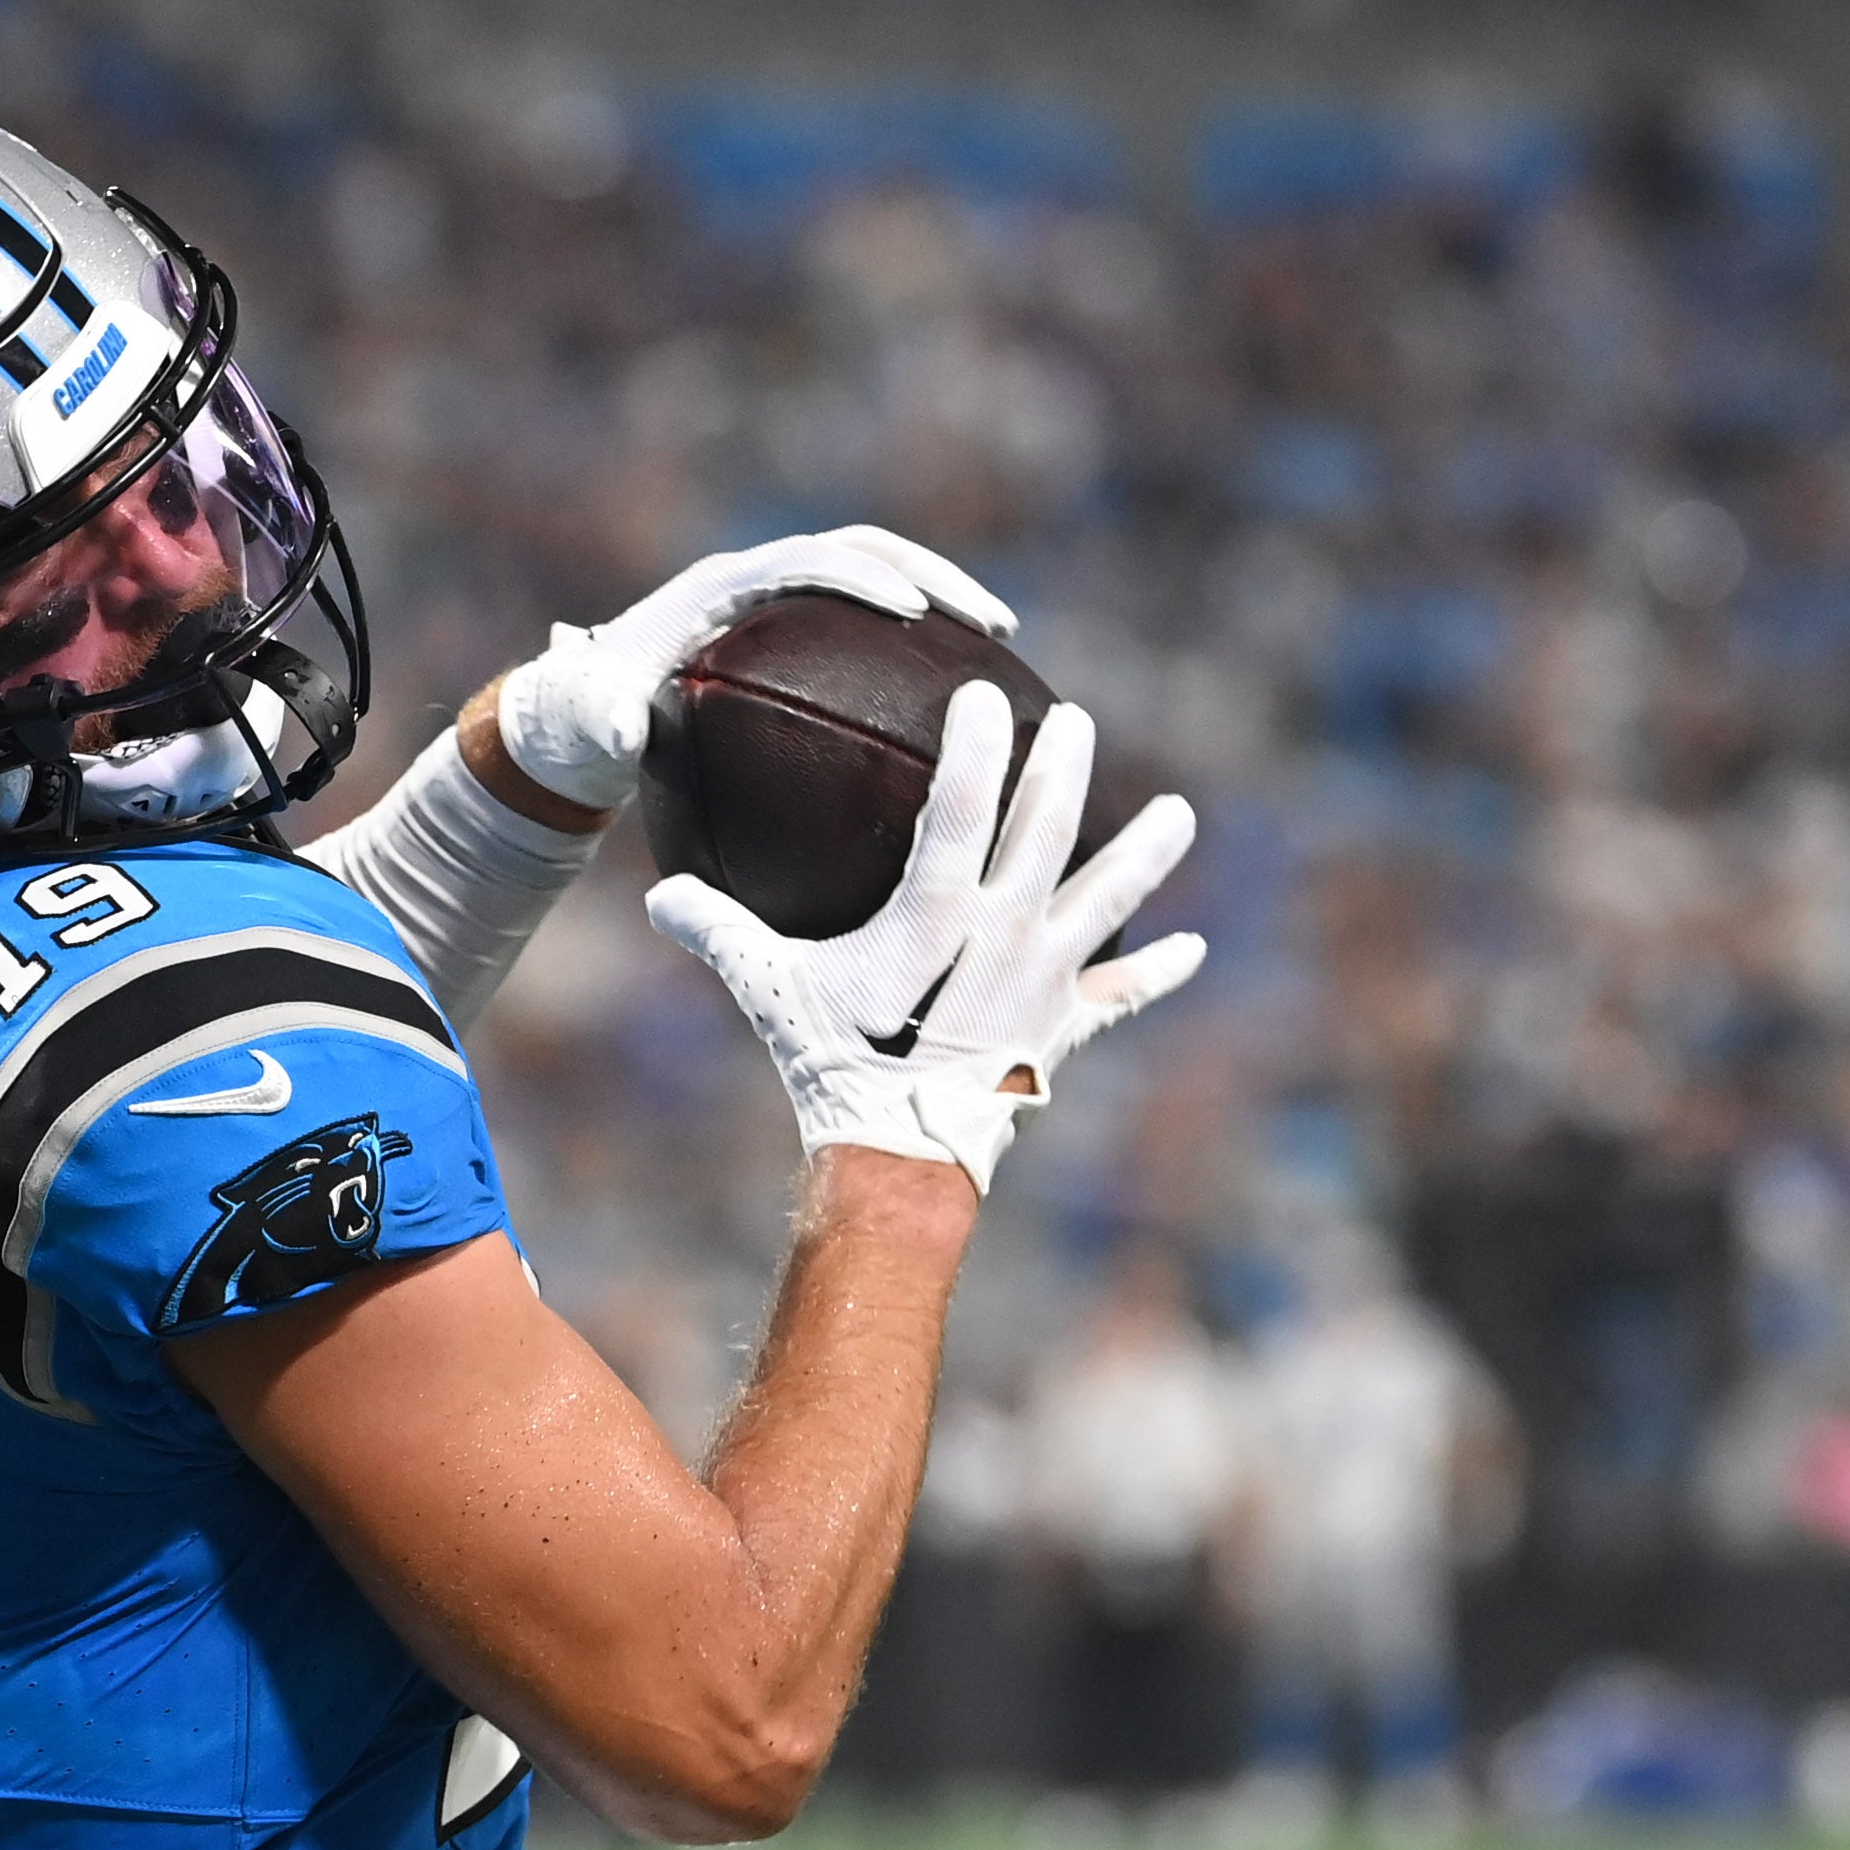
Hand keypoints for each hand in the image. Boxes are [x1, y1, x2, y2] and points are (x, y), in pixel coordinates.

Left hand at [497, 524, 1018, 813]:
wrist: (575, 717)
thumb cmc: (580, 721)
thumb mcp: (586, 726)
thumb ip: (601, 724)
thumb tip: (622, 731)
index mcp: (718, 588)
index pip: (804, 560)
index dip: (858, 576)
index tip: (912, 610)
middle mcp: (754, 580)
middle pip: (862, 550)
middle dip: (931, 575)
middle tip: (993, 623)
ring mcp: (777, 602)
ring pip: (876, 574)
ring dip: (939, 597)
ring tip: (999, 641)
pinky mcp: (792, 631)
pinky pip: (866, 621)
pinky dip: (915, 642)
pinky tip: (956, 693)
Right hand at [646, 682, 1202, 1193]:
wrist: (900, 1154)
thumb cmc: (829, 1063)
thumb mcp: (767, 989)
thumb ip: (715, 931)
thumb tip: (657, 895)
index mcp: (937, 912)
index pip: (960, 809)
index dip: (974, 748)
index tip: (985, 695)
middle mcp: (1004, 933)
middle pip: (1047, 832)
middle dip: (1063, 769)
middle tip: (1079, 720)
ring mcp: (1041, 980)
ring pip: (1103, 901)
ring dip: (1145, 856)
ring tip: (1182, 815)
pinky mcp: (1060, 1030)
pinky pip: (1116, 996)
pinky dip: (1152, 972)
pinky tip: (1192, 950)